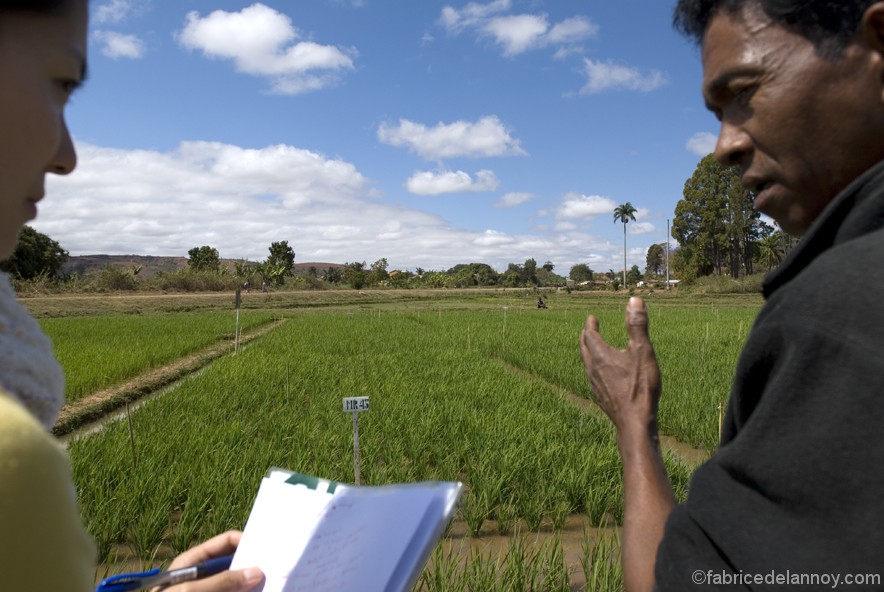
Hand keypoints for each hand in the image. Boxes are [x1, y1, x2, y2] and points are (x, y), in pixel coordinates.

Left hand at [156, 531, 263, 591]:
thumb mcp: (192, 590)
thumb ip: (223, 581)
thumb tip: (257, 572)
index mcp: (195, 561)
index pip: (226, 542)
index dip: (246, 542)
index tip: (266, 549)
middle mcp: (205, 574)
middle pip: (235, 562)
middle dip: (253, 564)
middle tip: (275, 566)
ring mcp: (211, 589)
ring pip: (239, 582)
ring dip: (252, 583)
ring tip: (272, 582)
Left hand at [579, 297, 661, 435]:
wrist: (634, 423)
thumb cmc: (639, 387)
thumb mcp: (642, 351)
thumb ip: (637, 325)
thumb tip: (633, 300)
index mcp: (600, 355)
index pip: (589, 334)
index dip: (590, 325)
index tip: (592, 318)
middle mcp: (593, 368)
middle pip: (584, 348)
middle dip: (586, 337)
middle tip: (588, 330)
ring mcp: (595, 384)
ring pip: (587, 364)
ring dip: (589, 353)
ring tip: (595, 349)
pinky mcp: (600, 397)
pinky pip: (593, 377)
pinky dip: (595, 368)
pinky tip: (603, 375)